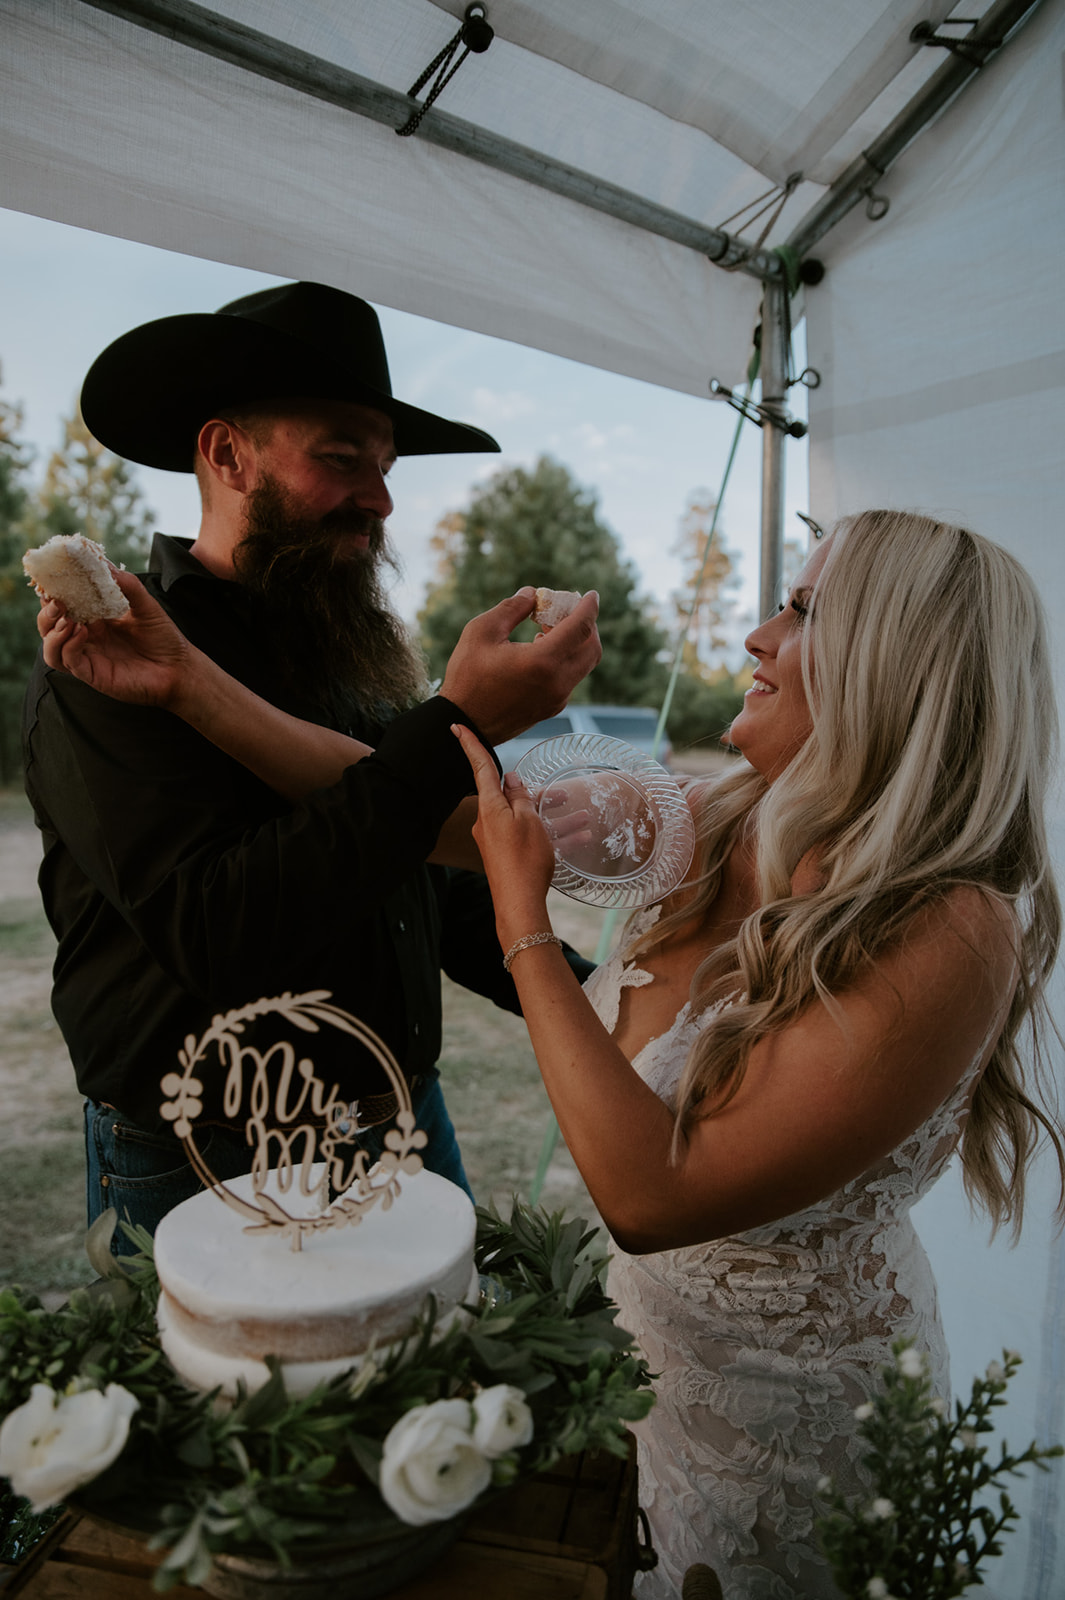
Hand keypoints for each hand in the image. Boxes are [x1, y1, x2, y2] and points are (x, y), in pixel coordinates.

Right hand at [37, 570, 191, 708]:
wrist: (180, 667)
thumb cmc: (163, 637)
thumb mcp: (145, 604)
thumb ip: (126, 584)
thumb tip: (103, 563)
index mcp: (94, 618)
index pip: (62, 604)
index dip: (52, 593)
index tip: (51, 579)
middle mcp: (86, 637)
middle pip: (49, 626)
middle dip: (47, 612)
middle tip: (57, 601)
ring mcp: (88, 656)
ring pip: (51, 647)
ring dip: (51, 632)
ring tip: (66, 619)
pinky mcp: (93, 674)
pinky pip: (69, 662)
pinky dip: (68, 646)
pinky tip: (82, 632)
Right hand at [440, 588, 600, 744]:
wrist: (464, 724)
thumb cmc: (467, 677)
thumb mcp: (481, 632)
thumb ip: (511, 608)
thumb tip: (532, 593)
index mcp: (542, 662)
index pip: (581, 629)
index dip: (589, 607)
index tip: (591, 594)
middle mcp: (557, 683)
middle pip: (591, 648)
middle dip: (587, 625)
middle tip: (566, 610)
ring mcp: (557, 699)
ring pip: (583, 664)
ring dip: (575, 643)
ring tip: (546, 629)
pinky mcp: (551, 708)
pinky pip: (570, 678)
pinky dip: (565, 659)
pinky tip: (539, 650)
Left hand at [452, 724, 557, 940]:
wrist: (519, 905)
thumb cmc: (525, 860)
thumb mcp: (529, 821)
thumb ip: (521, 797)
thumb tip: (511, 779)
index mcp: (490, 807)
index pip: (480, 767)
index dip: (469, 745)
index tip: (455, 726)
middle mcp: (489, 821)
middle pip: (512, 797)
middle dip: (539, 795)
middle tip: (562, 794)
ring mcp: (496, 839)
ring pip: (526, 818)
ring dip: (552, 817)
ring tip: (581, 818)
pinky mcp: (505, 855)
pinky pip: (528, 836)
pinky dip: (550, 835)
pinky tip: (577, 839)